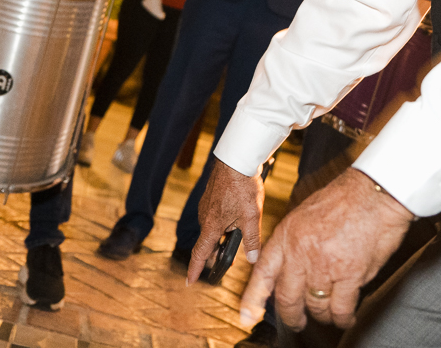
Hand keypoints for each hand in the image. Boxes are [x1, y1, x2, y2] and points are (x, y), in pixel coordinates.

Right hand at [189, 158, 265, 285]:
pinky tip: (237, 212)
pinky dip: (224, 220)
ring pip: (213, 227)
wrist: (236, 158)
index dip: (195, 269)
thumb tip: (252, 259)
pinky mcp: (210, 197)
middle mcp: (204, 217)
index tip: (189, 282)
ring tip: (241, 226)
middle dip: (217, 251)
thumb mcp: (252, 215)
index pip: (200, 253)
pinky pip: (215, 214)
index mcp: (212, 225)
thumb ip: (251, 239)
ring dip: (223, 232)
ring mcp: (206, 206)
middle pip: (208, 241)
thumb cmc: (243, 186)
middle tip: (225, 258)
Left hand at [239, 168, 413, 330]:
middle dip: (292, 316)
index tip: (248, 316)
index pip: (264, 273)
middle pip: (287, 298)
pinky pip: (341, 308)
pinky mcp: (350, 274)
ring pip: (315, 306)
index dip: (254, 298)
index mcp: (287, 234)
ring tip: (329, 314)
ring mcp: (324, 265)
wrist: (376, 192)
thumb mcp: (307, 213)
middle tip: (297, 321)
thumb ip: (297, 242)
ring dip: (322, 315)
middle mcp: (301, 252)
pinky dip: (343, 317)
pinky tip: (346, 317)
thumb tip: (296, 268)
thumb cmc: (348, 198)